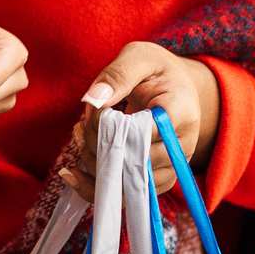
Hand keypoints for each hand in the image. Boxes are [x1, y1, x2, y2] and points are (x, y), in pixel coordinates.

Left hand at [61, 42, 218, 200]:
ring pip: (126, 183)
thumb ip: (118, 74)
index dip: (109, 127)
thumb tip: (93, 99)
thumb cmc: (157, 71)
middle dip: (96, 144)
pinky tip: (73, 173)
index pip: (142, 134)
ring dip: (94, 163)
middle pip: (132, 161)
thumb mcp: (140, 57)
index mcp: (180, 111)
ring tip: (82, 135)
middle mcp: (181, 146)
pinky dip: (95, 185)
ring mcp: (171, 167)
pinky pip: (125, 196)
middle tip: (83, 122)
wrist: (176, 89)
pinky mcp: (156, 181)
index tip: (94, 111)